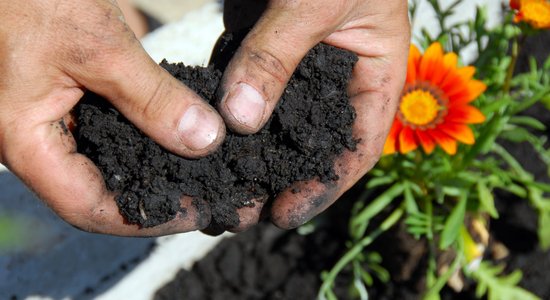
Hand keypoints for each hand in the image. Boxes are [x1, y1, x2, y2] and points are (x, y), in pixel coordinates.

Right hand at [0, 0, 224, 235]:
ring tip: (202, 175)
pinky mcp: (68, 102)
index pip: (90, 208)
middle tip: (208, 196)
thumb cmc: (31, 0)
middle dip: (157, 198)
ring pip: (108, 165)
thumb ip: (152, 97)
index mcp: (27, 143)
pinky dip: (146, 139)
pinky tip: (179, 139)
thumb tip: (204, 140)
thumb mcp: (100, 47)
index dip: (148, 218)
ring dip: (154, 171)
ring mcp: (52, 122)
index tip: (198, 211)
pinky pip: (109, 134)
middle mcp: (38, 142)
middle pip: (102, 192)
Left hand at [218, 0, 409, 230]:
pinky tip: (204, 135)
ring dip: (250, 152)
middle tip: (245, 209)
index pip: (356, 147)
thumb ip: (276, 57)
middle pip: (312, 143)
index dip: (325, 185)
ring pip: (277, 119)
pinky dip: (228, 111)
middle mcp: (337, 78)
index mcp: (375, 74)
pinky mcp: (265, 47)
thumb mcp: (314, 3)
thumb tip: (240, 120)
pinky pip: (247, 85)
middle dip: (282, 177)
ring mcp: (298, 64)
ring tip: (219, 184)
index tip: (285, 213)